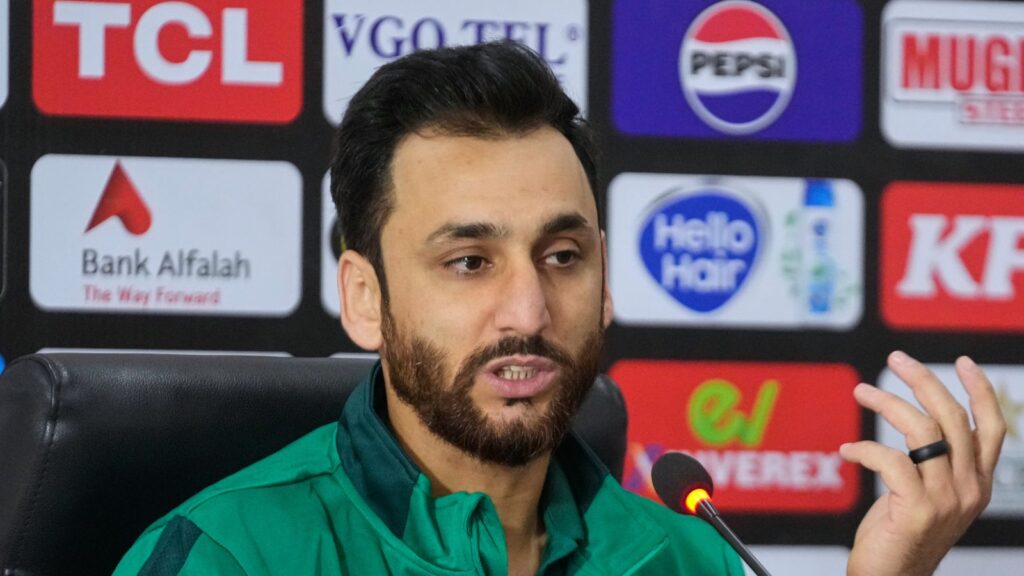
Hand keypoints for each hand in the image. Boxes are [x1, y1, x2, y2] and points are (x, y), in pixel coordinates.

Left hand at [840, 351, 1005, 575]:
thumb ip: (932, 463)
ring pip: (922, 430)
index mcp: (978, 483)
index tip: (963, 363)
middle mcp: (969, 489)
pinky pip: (891, 460)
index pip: (991, 428)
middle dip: (923, 381)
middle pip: (953, 418)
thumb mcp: (928, 494)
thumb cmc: (902, 536)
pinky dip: (865, 448)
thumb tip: (916, 420)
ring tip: (862, 391)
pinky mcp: (917, 510)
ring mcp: (946, 500)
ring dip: (887, 403)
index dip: (980, 392)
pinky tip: (848, 451)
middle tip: (896, 360)